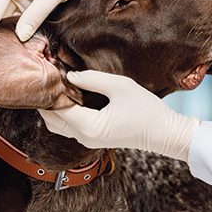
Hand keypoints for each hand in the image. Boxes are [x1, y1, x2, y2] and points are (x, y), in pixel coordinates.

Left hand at [39, 71, 199, 160]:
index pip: (58, 107)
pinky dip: (64, 113)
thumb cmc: (146, 110)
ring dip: (55, 108)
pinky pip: (70, 126)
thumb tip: (70, 76)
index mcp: (89, 126)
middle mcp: (84, 137)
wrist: (163, 133)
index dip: (52, 90)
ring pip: (59, 125)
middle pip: (52, 120)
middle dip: (48, 101)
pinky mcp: (93, 138)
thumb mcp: (120, 87)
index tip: (50, 71)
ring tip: (57, 85)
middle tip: (48, 78)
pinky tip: (69, 95)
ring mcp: (88, 140)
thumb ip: (93, 79)